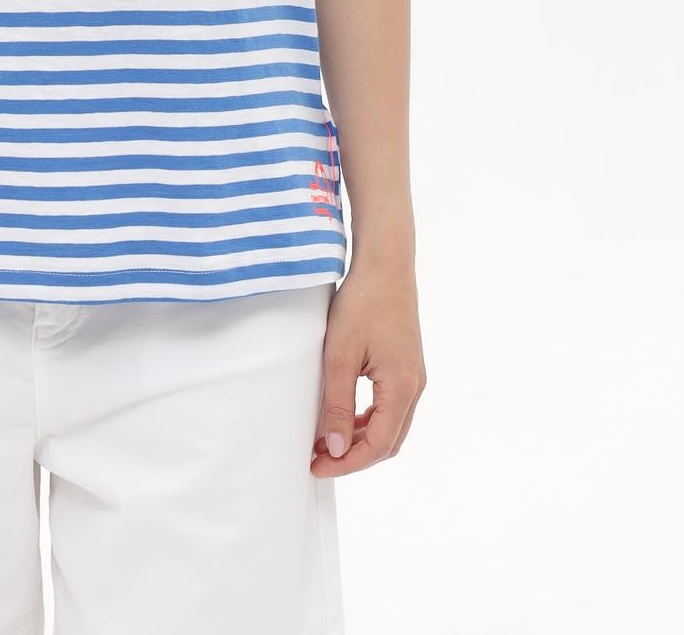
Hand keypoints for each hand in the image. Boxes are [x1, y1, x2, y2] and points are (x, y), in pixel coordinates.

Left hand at [310, 256, 426, 477]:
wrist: (385, 263)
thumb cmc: (362, 303)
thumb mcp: (340, 355)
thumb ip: (337, 403)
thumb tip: (334, 448)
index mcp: (402, 388)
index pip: (377, 446)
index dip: (346, 463)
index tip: (316, 467)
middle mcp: (415, 387)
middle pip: (388, 441)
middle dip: (353, 456)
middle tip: (318, 459)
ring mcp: (413, 376)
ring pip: (390, 425)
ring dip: (360, 438)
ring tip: (325, 441)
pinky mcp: (406, 365)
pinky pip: (390, 406)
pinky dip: (367, 419)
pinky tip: (343, 416)